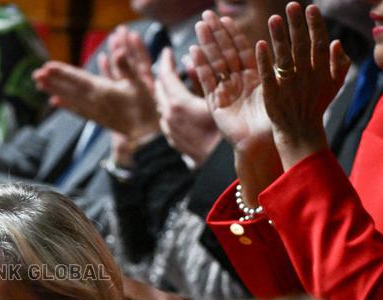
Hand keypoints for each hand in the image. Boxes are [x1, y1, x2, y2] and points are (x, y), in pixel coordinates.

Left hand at [33, 27, 157, 140]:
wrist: (147, 134)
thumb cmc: (146, 107)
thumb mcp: (139, 84)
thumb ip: (126, 68)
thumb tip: (116, 52)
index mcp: (103, 91)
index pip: (77, 79)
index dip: (62, 72)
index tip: (47, 66)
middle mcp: (94, 102)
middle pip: (69, 89)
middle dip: (52, 81)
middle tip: (35, 75)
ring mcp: (94, 111)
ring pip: (70, 99)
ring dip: (54, 91)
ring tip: (40, 85)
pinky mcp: (97, 119)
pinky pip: (77, 110)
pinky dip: (65, 105)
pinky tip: (56, 103)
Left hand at [155, 48, 219, 166]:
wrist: (218, 164)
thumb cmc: (223, 130)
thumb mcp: (216, 99)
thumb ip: (201, 77)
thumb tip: (190, 58)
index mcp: (176, 103)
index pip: (165, 75)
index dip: (166, 61)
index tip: (167, 51)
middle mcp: (167, 116)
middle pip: (159, 89)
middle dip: (163, 75)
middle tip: (169, 65)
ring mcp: (168, 129)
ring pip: (161, 105)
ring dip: (165, 92)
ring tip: (173, 84)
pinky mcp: (172, 139)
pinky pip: (166, 118)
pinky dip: (169, 107)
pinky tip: (178, 107)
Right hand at [192, 10, 280, 204]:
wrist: (263, 143)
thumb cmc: (275, 120)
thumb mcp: (280, 87)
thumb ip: (279, 68)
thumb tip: (289, 47)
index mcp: (254, 77)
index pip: (241, 50)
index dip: (232, 34)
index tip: (225, 17)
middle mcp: (237, 82)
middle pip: (224, 52)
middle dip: (215, 33)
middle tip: (206, 14)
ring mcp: (224, 91)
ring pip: (214, 62)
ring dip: (206, 44)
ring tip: (199, 26)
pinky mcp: (215, 103)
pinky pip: (207, 81)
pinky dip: (200, 66)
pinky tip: (194, 51)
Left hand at [256, 2, 349, 168]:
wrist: (301, 134)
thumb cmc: (316, 106)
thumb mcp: (334, 86)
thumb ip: (339, 64)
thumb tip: (336, 42)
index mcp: (321, 72)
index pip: (319, 44)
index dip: (315, 26)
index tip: (310, 7)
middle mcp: (306, 77)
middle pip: (302, 47)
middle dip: (297, 25)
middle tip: (292, 5)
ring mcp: (289, 86)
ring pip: (284, 58)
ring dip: (279, 37)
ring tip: (274, 18)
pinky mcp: (272, 96)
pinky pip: (268, 75)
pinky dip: (265, 61)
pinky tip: (260, 44)